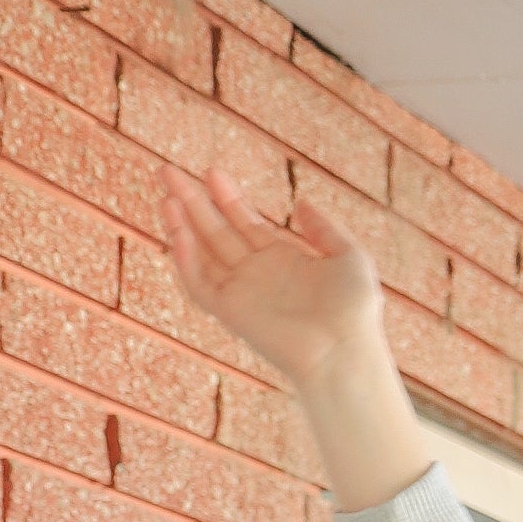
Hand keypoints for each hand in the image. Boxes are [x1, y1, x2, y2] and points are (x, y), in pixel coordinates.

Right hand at [156, 166, 427, 511]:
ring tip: (167, 194)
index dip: (226, 197)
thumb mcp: (348, 256)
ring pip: (200, 254)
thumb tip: (300, 203)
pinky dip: (185, 261)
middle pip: (215, 231)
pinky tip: (178, 232)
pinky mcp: (231, 313)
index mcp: (282, 259)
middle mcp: (257, 275)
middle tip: (167, 171)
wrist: (345, 350)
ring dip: (181, 225)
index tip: (211, 172)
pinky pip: (200, 284)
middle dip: (192, 201)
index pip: (244, 222)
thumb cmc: (355, 310)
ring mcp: (242, 294)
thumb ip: (324, 229)